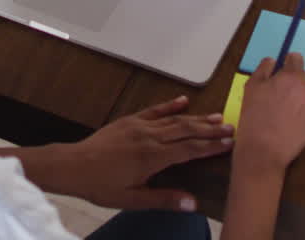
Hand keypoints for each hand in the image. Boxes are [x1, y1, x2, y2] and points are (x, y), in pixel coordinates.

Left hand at [60, 96, 233, 210]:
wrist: (73, 165)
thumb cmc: (101, 185)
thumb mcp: (132, 199)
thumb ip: (163, 199)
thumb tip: (192, 204)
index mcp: (153, 157)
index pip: (190, 149)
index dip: (211, 146)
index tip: (230, 143)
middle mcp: (150, 137)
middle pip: (187, 130)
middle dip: (210, 129)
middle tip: (231, 127)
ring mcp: (139, 126)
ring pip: (174, 119)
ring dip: (197, 118)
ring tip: (217, 116)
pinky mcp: (129, 120)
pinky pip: (154, 110)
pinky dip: (170, 105)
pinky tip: (183, 101)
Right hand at [233, 54, 304, 175]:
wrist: (264, 150)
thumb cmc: (255, 117)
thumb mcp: (251, 86)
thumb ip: (263, 68)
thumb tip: (272, 61)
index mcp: (292, 76)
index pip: (296, 58)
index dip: (287, 63)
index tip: (281, 71)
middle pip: (303, 76)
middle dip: (293, 81)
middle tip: (278, 95)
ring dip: (300, 95)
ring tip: (285, 110)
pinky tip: (292, 119)